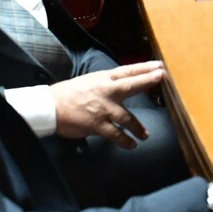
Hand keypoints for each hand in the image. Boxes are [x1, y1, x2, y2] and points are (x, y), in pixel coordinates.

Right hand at [50, 61, 165, 145]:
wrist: (50, 107)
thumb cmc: (68, 94)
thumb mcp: (90, 81)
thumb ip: (107, 83)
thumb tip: (122, 86)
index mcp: (103, 79)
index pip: (128, 71)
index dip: (145, 68)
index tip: (159, 67)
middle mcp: (106, 91)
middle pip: (131, 85)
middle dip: (148, 81)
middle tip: (162, 78)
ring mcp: (103, 109)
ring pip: (127, 117)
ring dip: (139, 128)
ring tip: (146, 135)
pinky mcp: (97, 125)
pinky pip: (116, 134)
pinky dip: (125, 140)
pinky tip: (131, 144)